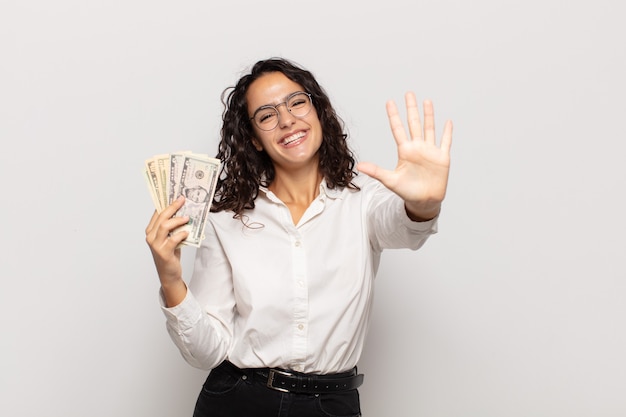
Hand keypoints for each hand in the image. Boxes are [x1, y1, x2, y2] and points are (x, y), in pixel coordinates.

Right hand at [145, 195, 189, 305]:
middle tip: (183, 200)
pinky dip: (181, 234)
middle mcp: (151, 236)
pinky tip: (187, 232)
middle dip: (173, 207)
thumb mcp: (170, 237)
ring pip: (165, 226)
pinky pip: (173, 239)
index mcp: (151, 230)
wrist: (169, 273)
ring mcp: (155, 245)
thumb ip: (172, 226)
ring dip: (177, 220)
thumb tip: (183, 211)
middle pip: (161, 217)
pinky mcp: (163, 252)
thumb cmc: (170, 253)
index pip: (157, 212)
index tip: (177, 195)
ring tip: (187, 218)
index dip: (167, 203)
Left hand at [357, 92, 451, 219]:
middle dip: (411, 109)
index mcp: (405, 151)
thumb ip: (376, 171)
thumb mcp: (390, 180)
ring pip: (429, 129)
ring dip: (429, 115)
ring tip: (426, 101)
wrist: (424, 201)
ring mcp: (430, 151)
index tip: (389, 102)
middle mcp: (417, 148)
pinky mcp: (442, 158)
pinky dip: (447, 133)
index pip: (398, 129)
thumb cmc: (407, 191)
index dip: (394, 116)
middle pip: (414, 124)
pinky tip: (448, 122)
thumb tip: (359, 166)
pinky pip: (445, 142)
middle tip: (408, 94)